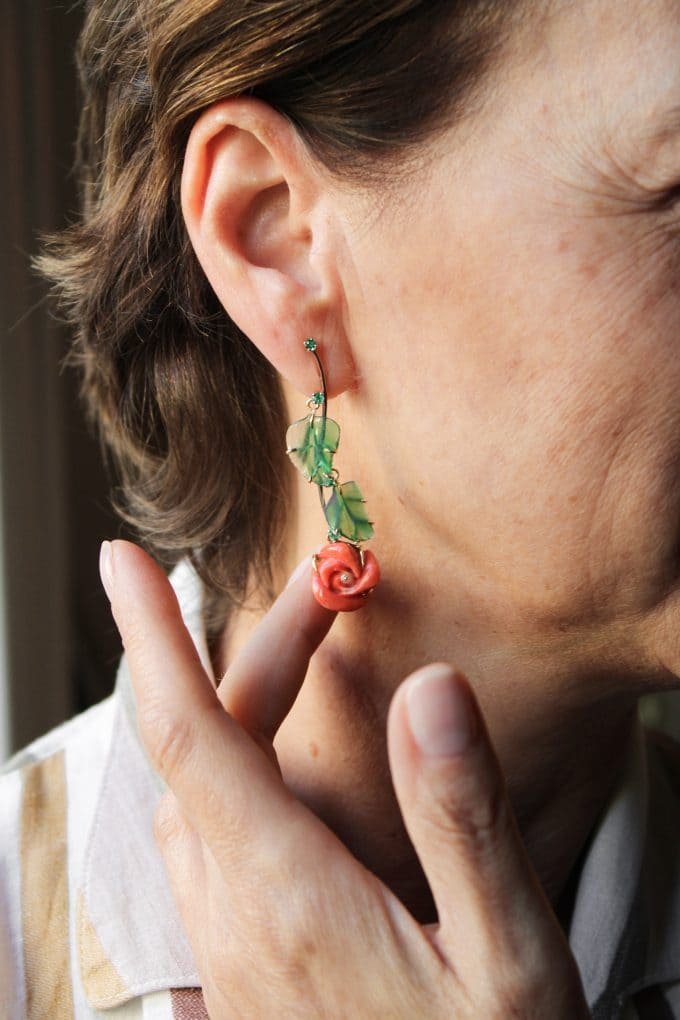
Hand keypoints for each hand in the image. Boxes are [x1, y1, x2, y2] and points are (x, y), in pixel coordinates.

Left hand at [101, 540, 589, 1019]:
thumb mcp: (507, 960)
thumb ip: (465, 822)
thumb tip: (429, 690)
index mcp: (289, 897)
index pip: (191, 738)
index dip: (150, 640)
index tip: (122, 564)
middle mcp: (237, 913)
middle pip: (206, 745)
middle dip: (255, 648)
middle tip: (331, 589)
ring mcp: (232, 942)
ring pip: (200, 788)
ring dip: (242, 704)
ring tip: (318, 652)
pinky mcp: (245, 961)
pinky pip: (211, 833)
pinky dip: (235, 762)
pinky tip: (282, 756)